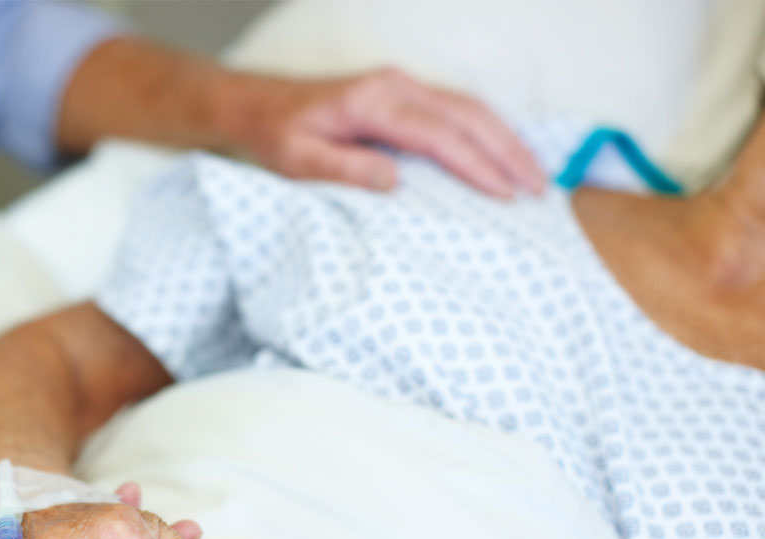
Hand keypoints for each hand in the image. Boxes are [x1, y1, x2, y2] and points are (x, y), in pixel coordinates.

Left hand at [226, 67, 543, 197]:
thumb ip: (345, 170)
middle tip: (541, 190)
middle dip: (509, 152)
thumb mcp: (297, 161)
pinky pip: (457, 109)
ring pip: (470, 108)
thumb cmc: (275, 136)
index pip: (440, 135)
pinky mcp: (403, 92)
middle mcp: (395, 86)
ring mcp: (402, 85)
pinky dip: (487, 132)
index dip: (477, 165)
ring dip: (506, 140)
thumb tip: (395, 182)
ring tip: (536, 177)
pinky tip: (503, 155)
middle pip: (469, 115)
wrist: (256, 105)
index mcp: (373, 102)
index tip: (506, 195)